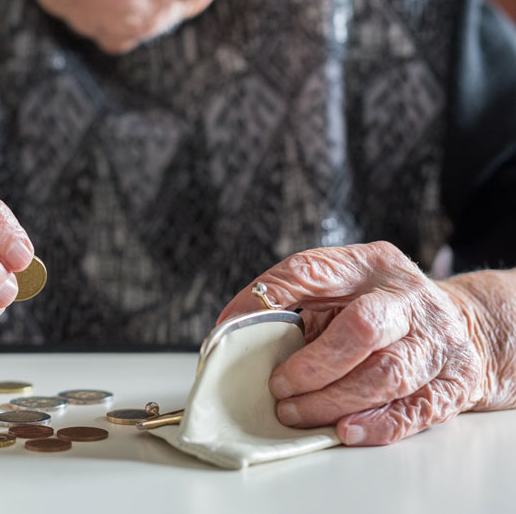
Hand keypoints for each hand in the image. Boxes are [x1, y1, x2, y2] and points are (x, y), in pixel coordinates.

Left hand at [216, 241, 484, 445]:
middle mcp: (407, 298)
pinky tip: (344, 430)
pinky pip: (414, 409)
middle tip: (278, 386)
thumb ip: (296, 302)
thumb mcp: (343, 288)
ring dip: (332, 400)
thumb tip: (233, 330)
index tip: (231, 327)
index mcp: (369, 265)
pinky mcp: (453, 382)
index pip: (311, 270)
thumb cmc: (381, 308)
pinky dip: (376, 424)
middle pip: (362, 328)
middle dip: (313, 365)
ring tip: (294, 413)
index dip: (267, 298)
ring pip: (386, 374)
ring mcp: (436, 340)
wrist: (464, 326)